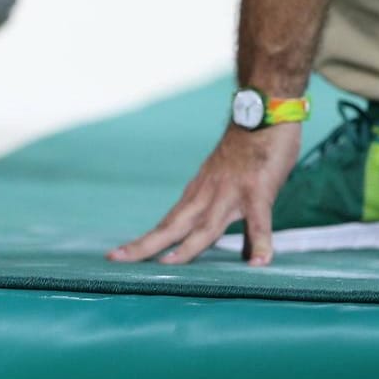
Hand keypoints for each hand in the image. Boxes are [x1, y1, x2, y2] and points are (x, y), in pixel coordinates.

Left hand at [110, 123, 299, 265]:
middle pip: (172, 227)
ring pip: (206, 227)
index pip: (166, 225)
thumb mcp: (230, 188)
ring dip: (188, 247)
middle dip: (145, 245)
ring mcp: (230, 193)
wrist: (262, 113)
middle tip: (115, 260)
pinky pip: (258, 222)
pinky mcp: (258, 191)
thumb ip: (235, 220)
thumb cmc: (249, 152)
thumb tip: (246, 256)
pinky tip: (258, 263)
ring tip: (167, 266)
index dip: (144, 242)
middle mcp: (206, 196)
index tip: (117, 257)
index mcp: (197, 196)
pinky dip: (259, 242)